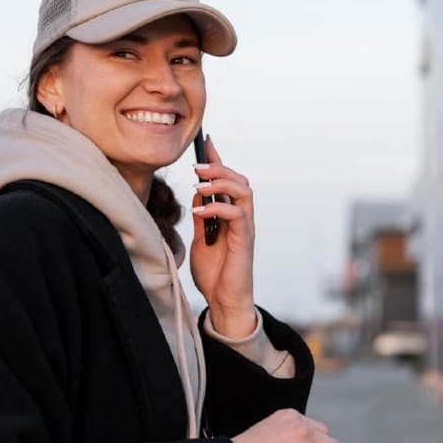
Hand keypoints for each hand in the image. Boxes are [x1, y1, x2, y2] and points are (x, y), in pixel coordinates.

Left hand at [189, 135, 256, 336]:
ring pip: (244, 191)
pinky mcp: (245, 240)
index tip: (206, 142)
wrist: (222, 301)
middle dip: (219, 167)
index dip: (218, 159)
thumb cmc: (214, 273)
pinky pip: (238, 214)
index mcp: (230, 215)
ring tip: (200, 184)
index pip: (227, 180)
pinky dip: (218, 207)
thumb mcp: (201, 239)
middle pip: (239, 179)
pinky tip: (200, 211)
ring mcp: (245, 227)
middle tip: (196, 166)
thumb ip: (202, 216)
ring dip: (222, 182)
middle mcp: (241, 217)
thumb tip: (198, 193)